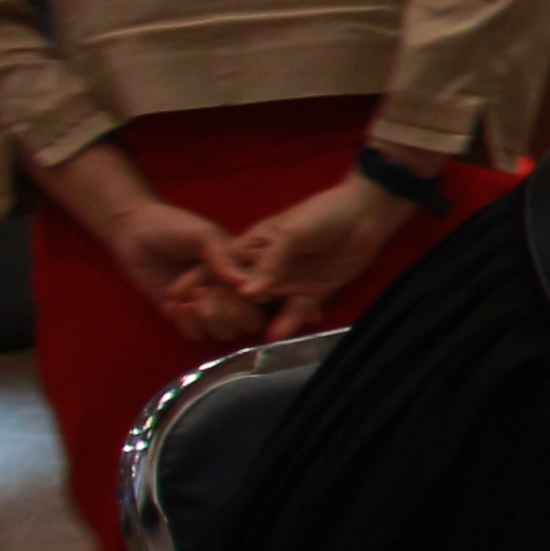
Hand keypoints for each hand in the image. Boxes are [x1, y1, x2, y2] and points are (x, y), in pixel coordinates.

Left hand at [78, 186, 247, 337]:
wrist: (133, 232)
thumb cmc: (173, 226)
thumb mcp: (203, 235)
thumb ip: (223, 258)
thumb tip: (244, 284)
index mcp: (244, 267)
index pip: (263, 295)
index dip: (248, 298)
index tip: (223, 287)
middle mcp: (231, 289)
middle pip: (249, 321)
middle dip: (227, 314)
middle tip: (200, 295)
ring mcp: (208, 303)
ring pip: (224, 333)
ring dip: (204, 321)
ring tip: (184, 302)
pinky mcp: (184, 315)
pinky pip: (196, 334)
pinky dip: (184, 324)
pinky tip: (170, 305)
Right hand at [210, 175, 407, 329]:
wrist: (366, 213)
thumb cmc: (321, 214)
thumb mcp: (290, 233)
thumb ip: (269, 262)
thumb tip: (245, 293)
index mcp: (251, 248)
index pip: (220, 270)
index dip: (200, 285)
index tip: (183, 303)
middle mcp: (264, 268)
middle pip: (236, 293)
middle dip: (222, 308)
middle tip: (215, 323)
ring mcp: (288, 282)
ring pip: (262, 306)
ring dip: (250, 319)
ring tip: (241, 331)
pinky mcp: (312, 292)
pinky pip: (296, 311)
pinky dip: (287, 323)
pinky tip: (274, 336)